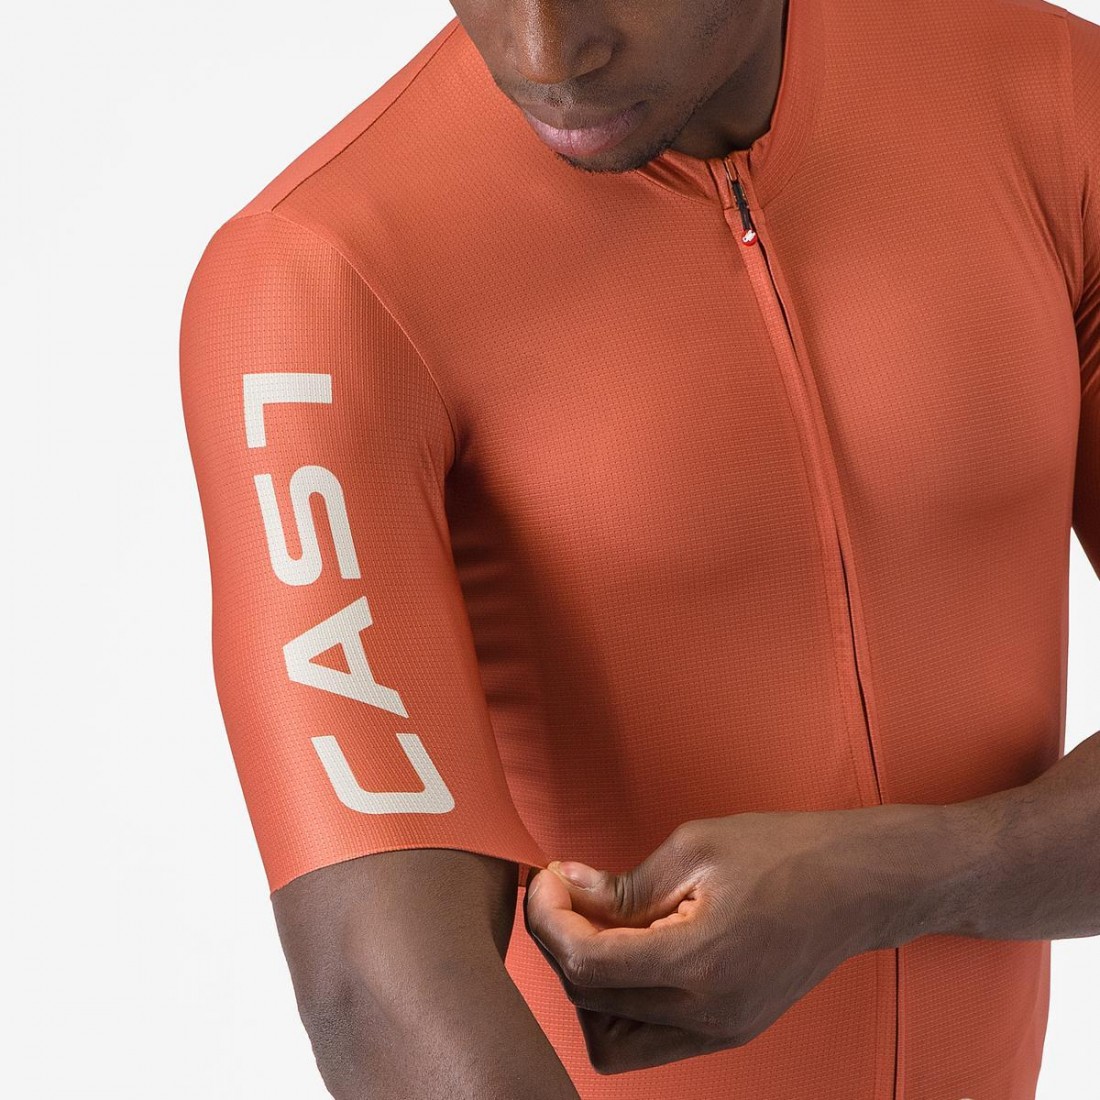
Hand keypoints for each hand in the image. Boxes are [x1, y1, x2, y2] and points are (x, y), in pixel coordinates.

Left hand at [523, 807, 937, 1073]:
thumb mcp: (695, 846)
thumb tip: (568, 887)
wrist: (859, 884)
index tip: (546, 878)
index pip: (585, 964)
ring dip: (587, 988)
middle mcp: (707, 1014)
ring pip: (613, 1042)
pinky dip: (621, 1004)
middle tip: (565, 893)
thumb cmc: (784, 853)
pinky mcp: (729, 1031)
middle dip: (559, 944)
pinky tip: (630, 949)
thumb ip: (625, 883)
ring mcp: (720, 1031)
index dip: (547, 918)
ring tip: (598, 926)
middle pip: (589, 1004)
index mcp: (698, 961)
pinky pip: (651, 1040)